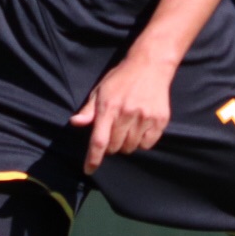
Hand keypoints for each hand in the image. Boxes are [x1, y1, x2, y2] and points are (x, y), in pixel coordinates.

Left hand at [72, 51, 176, 172]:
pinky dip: (142, 141)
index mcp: (108, 107)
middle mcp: (127, 113)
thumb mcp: (100, 91)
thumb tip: (75, 123)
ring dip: (126, 144)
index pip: (99, 140)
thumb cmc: (121, 79)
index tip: (89, 169)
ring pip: (131, 147)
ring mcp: (145, 117)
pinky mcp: (160, 120)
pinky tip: (140, 128)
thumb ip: (88, 110)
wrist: (150, 65)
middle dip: (111, 146)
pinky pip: (147, 144)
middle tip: (114, 132)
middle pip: (115, 147)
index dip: (93, 158)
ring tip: (128, 128)